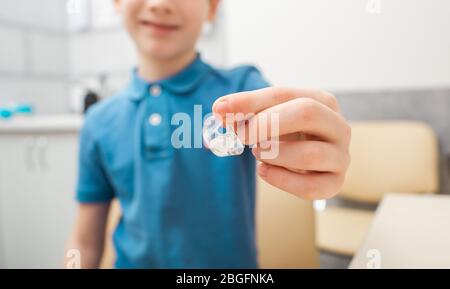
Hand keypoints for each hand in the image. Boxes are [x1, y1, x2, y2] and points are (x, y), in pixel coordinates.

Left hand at [212, 87, 350, 199]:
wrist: (311, 157)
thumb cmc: (290, 132)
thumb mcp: (269, 116)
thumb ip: (246, 110)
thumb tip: (219, 109)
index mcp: (322, 101)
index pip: (284, 94)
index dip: (250, 102)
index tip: (221, 110)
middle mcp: (338, 126)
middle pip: (307, 113)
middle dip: (267, 124)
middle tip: (242, 135)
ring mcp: (341, 156)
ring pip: (309, 153)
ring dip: (275, 154)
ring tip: (258, 153)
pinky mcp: (335, 183)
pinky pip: (312, 187)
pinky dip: (283, 181)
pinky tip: (265, 171)